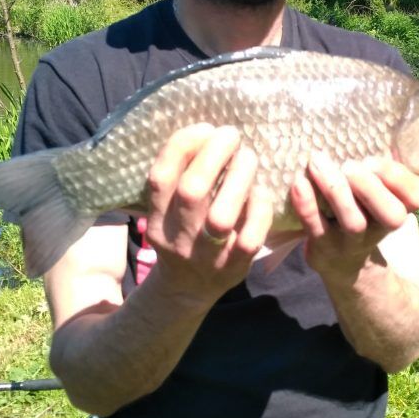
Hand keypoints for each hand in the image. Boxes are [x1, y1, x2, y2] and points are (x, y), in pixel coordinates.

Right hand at [145, 124, 273, 301]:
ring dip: (239, 178)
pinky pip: (250, 237)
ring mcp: (207, 255)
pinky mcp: (234, 268)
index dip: (182, 146)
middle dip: (215, 154)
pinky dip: (259, 208)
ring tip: (247, 157)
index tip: (204, 128)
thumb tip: (205, 132)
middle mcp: (178, 237)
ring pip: (222, 215)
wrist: (187, 290)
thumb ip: (177, 177)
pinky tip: (260, 191)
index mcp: (157, 219)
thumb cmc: (182, 233)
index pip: (160, 178)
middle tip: (231, 135)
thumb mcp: (166, 210)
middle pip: (192, 191)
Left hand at [289, 154, 418, 282]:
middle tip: (349, 165)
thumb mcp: (379, 192)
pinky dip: (306, 204)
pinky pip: (315, 227)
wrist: (344, 262)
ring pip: (354, 222)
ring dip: (336, 190)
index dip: (399, 177)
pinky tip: (298, 182)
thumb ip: (381, 166)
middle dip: (371, 187)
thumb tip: (374, 124)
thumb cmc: (361, 210)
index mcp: (400, 208)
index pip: (417, 196)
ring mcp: (353, 241)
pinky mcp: (324, 247)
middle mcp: (382, 228)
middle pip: (391, 214)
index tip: (374, 160)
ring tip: (318, 162)